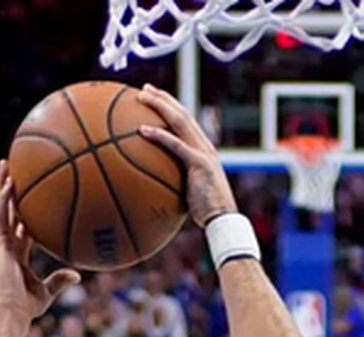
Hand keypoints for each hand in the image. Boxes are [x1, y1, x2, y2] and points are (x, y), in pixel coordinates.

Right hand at [0, 161, 79, 323]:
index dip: (22, 211)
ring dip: (1, 185)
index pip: (20, 226)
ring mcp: (1, 241)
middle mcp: (7, 243)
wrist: (11, 312)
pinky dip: (3, 198)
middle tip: (12, 169)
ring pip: (0, 207)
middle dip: (8, 190)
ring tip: (5, 163)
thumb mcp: (47, 291)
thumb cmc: (27, 307)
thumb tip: (77, 275)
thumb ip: (60, 279)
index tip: (27, 196)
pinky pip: (0, 215)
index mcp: (17, 252)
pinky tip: (9, 182)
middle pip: (7, 210)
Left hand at [134, 84, 236, 226]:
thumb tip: (154, 183)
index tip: (153, 97)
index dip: (169, 106)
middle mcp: (204, 145)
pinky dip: (159, 135)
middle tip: (143, 89)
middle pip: (181, 113)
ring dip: (159, 106)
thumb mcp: (188, 191)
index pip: (185, 120)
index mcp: (202, 149)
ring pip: (179, 121)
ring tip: (140, 97)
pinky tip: (141, 130)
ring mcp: (203, 152)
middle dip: (162, 98)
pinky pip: (175, 145)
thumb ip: (175, 180)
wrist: (223, 220)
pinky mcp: (199, 163)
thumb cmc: (204, 211)